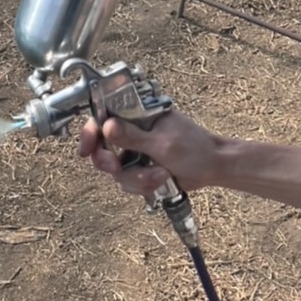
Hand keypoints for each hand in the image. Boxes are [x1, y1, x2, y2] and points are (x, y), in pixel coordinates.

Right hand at [76, 110, 224, 196]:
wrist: (213, 168)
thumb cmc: (196, 149)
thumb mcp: (163, 143)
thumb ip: (133, 137)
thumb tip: (107, 126)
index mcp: (138, 115)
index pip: (104, 117)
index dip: (90, 132)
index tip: (86, 148)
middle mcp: (133, 131)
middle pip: (103, 147)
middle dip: (110, 162)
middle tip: (117, 167)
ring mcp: (136, 151)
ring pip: (116, 170)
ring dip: (136, 178)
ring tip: (159, 175)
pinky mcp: (141, 168)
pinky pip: (128, 182)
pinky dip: (143, 185)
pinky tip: (161, 181)